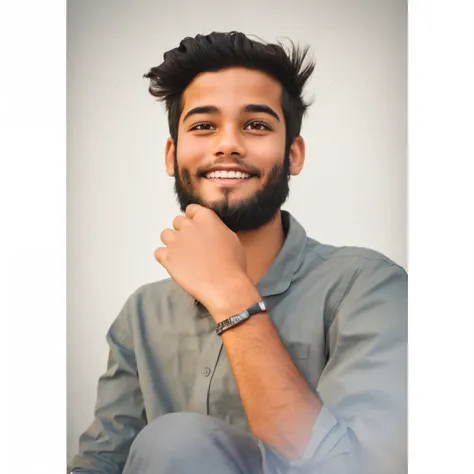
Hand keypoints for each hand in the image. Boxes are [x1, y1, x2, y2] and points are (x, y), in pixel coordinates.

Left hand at [155, 204, 259, 319]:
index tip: (196, 229)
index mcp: (205, 218)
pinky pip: (158, 252)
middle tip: (192, 246)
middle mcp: (188, 226)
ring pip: (165, 235)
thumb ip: (216, 229)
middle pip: (178, 221)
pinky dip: (165, 258)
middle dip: (183, 231)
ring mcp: (176, 241)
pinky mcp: (167, 257)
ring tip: (182, 255)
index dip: (193, 219)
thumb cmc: (232, 265)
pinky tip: (176, 265)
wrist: (224, 286)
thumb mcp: (231, 238)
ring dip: (172, 243)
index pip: (191, 210)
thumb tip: (211, 230)